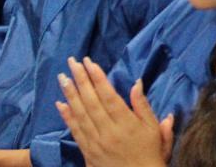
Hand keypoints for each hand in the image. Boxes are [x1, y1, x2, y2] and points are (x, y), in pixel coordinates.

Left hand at [56, 57, 173, 166]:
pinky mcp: (88, 152)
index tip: (89, 62)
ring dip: (70, 94)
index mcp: (127, 124)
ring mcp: (96, 143)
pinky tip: (60, 103)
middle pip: (92, 102)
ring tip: (63, 77)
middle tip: (72, 62)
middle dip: (81, 80)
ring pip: (81, 114)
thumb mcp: (154, 129)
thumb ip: (143, 106)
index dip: (97, 78)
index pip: (108, 96)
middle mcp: (109, 132)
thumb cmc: (151, 153)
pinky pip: (76, 131)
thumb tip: (137, 83)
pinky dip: (67, 117)